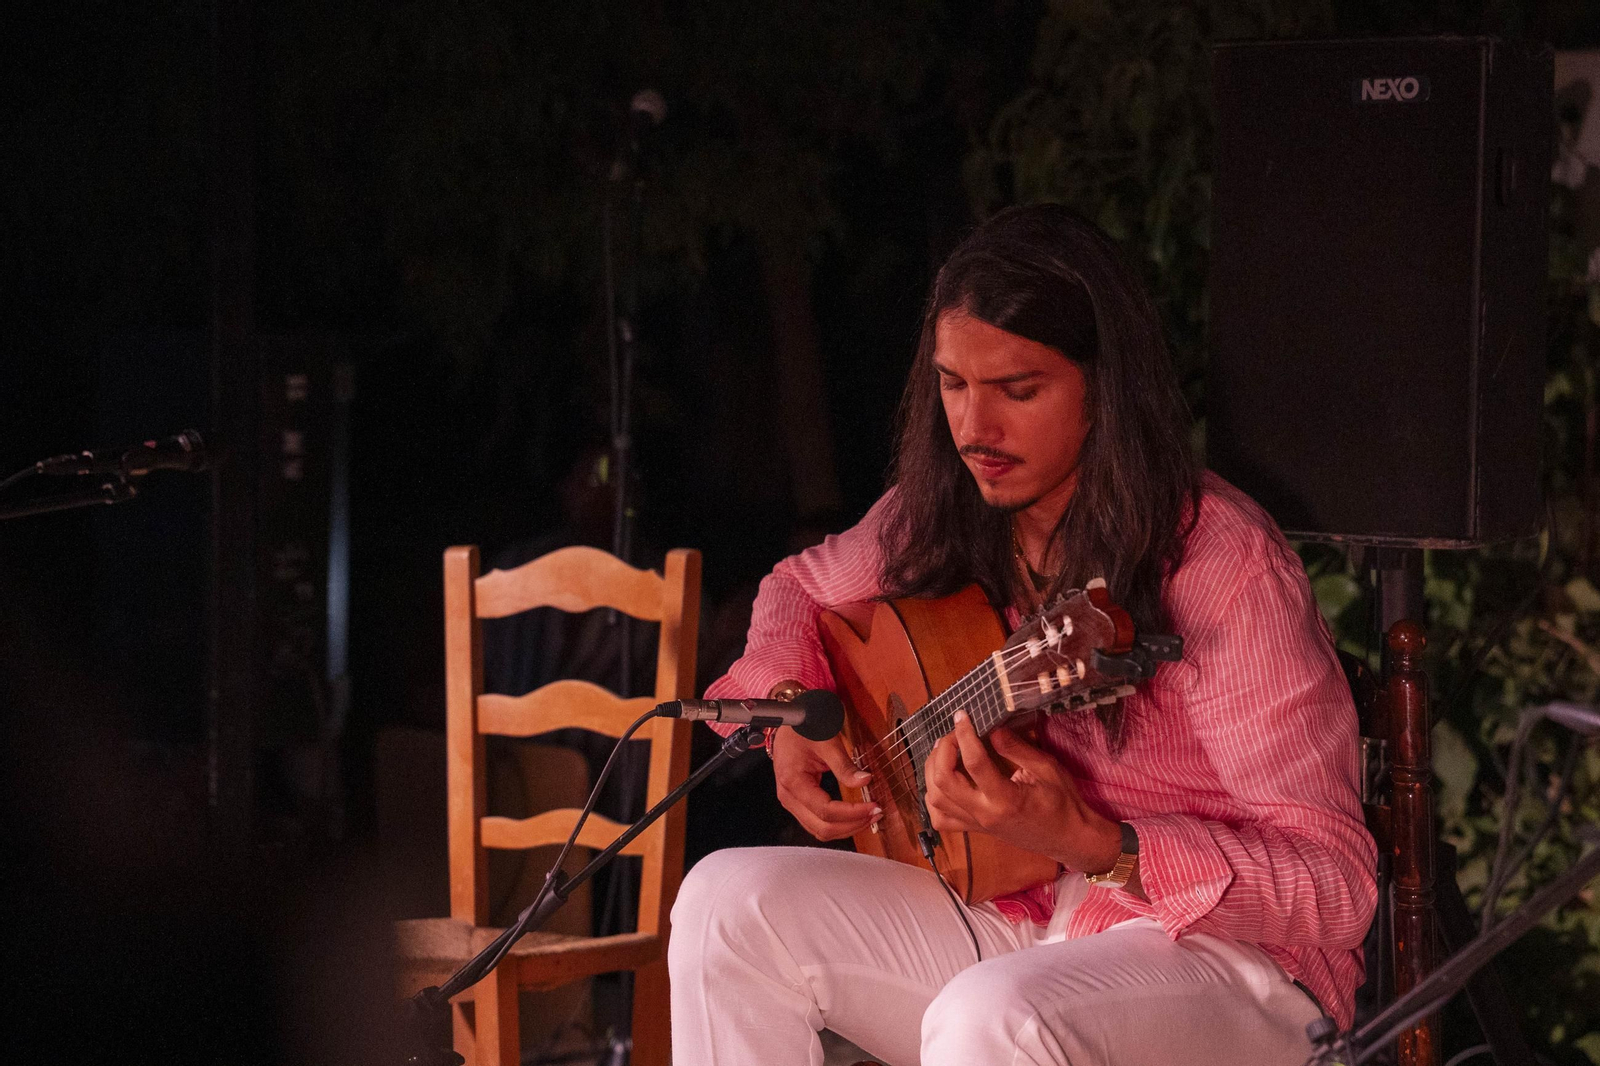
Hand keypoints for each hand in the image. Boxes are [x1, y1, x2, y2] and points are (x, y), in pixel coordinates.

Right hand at [770, 727, 881, 841]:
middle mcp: (788, 796)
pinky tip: (854, 815)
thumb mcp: (827, 741)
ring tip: (868, 816)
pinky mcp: (798, 800)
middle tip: (875, 814)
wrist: (790, 718)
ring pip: (819, 830)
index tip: (873, 806)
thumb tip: (865, 781)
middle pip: (822, 828)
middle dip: (852, 825)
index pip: (826, 810)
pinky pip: (817, 821)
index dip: (852, 813)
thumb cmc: (804, 726)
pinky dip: (837, 823)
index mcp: (793, 782)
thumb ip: (845, 765)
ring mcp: (791, 801)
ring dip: (846, 828)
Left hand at [924, 710, 1120, 873]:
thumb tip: (991, 729)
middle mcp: (985, 814)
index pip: (973, 763)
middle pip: (944, 782)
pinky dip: (933, 798)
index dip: (964, 734)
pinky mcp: (975, 829)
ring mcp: (977, 824)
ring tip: (944, 751)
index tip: (962, 716)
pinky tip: (942, 780)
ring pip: (935, 800)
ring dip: (932, 771)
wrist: (1069, 838)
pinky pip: (940, 819)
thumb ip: (1016, 748)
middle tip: (953, 733)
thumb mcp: (1047, 768)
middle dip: (942, 751)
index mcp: (1006, 799)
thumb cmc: (1063, 803)